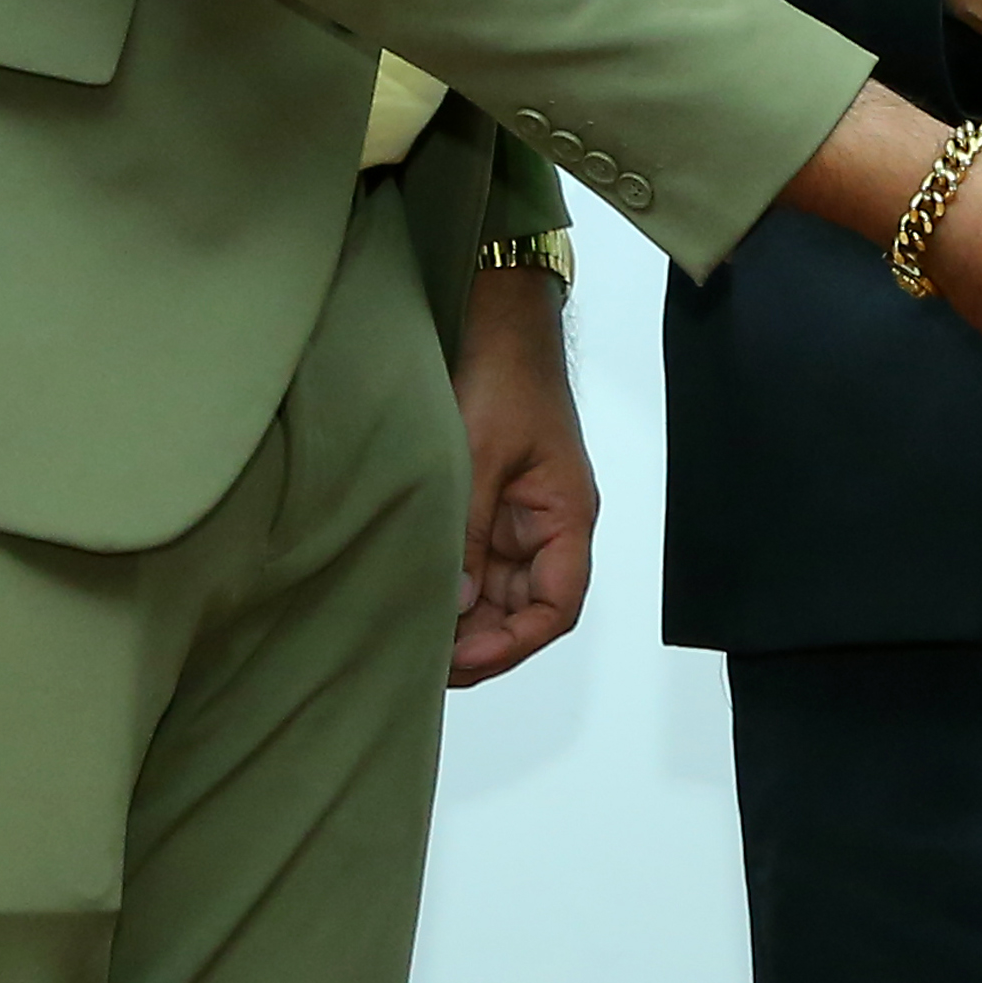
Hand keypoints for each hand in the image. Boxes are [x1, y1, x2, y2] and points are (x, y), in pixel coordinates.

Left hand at [447, 264, 597, 687]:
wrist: (496, 324)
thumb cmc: (504, 380)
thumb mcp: (481, 458)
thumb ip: (469, 535)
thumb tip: (456, 608)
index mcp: (566, 518)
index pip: (556, 606)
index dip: (515, 643)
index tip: (464, 658)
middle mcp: (548, 527)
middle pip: (525, 609)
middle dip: (482, 640)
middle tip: (426, 658)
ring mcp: (517, 519)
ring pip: (498, 592)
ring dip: (464, 617)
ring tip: (415, 635)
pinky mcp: (489, 507)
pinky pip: (477, 562)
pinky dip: (453, 585)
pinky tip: (418, 595)